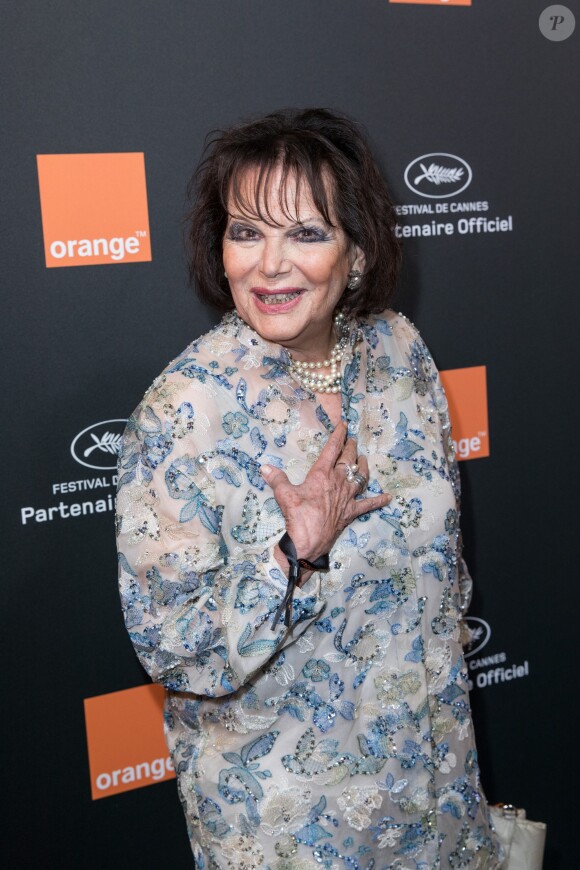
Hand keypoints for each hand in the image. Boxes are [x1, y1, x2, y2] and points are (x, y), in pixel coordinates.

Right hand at [261, 421, 390, 564]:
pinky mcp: (351, 512)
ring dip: (364, 467)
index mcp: (322, 474)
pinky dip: (378, 500)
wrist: (308, 541)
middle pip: (349, 460)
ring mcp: (347, 497)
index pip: (332, 449)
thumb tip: (264, 467)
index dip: (338, 435)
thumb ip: (276, 479)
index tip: (344, 424)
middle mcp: (338, 482)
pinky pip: (368, 505)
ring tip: (365, 459)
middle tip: (353, 439)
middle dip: (352, 447)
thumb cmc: (297, 516)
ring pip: (361, 477)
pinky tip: (388, 497)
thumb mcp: (283, 495)